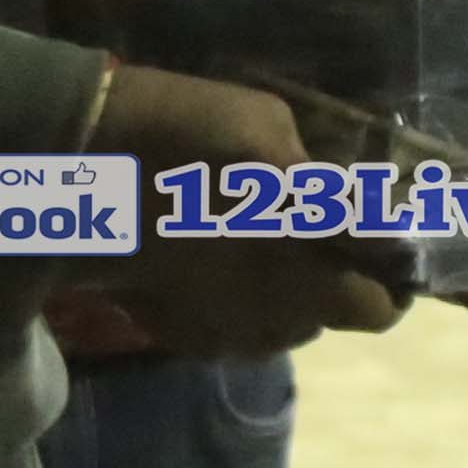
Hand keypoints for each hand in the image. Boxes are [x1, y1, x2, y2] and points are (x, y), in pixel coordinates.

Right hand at [81, 62, 402, 349]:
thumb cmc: (183, 134)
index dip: (389, 280)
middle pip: (332, 317)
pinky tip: (202, 259)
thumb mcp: (270, 128)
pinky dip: (230, 302)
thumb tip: (332, 195)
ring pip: (282, 327)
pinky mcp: (180, 339)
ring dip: (283, 294)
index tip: (382, 249)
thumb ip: (313, 176)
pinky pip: (230, 328)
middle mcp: (277, 318)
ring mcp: (225, 336)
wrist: (78, 170)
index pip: (380, 307)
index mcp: (310, 269)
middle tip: (309, 233)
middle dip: (332, 280)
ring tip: (249, 244)